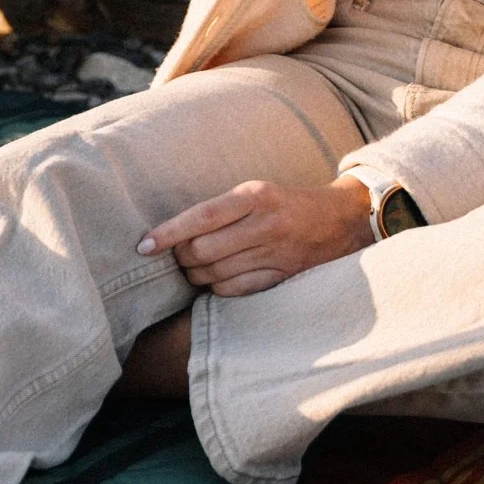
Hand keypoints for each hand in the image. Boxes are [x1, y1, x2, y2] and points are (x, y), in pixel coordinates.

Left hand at [135, 175, 372, 295]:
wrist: (340, 221)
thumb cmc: (283, 205)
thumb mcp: (255, 192)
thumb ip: (219, 210)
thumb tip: (172, 236)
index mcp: (255, 196)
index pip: (202, 217)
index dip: (168, 233)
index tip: (143, 246)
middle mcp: (266, 225)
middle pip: (204, 251)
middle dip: (181, 257)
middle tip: (177, 255)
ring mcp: (277, 254)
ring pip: (216, 274)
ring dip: (196, 275)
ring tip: (195, 266)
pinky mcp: (284, 277)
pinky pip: (235, 291)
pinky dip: (217, 289)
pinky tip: (216, 280)